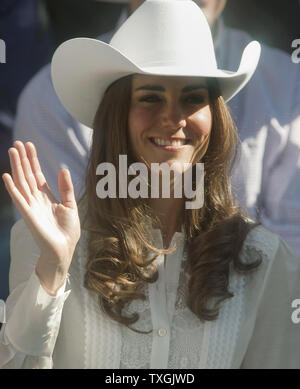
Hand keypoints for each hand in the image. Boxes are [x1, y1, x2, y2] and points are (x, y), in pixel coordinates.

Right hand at [2, 141, 80, 270]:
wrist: (64, 249)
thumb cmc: (68, 231)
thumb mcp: (71, 205)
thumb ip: (66, 188)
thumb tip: (63, 169)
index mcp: (46, 196)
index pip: (37, 174)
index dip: (33, 160)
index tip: (29, 145)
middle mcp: (36, 199)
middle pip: (27, 175)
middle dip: (22, 159)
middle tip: (17, 143)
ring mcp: (31, 206)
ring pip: (22, 182)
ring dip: (16, 167)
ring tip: (12, 151)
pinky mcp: (28, 215)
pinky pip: (18, 199)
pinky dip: (12, 188)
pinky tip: (7, 176)